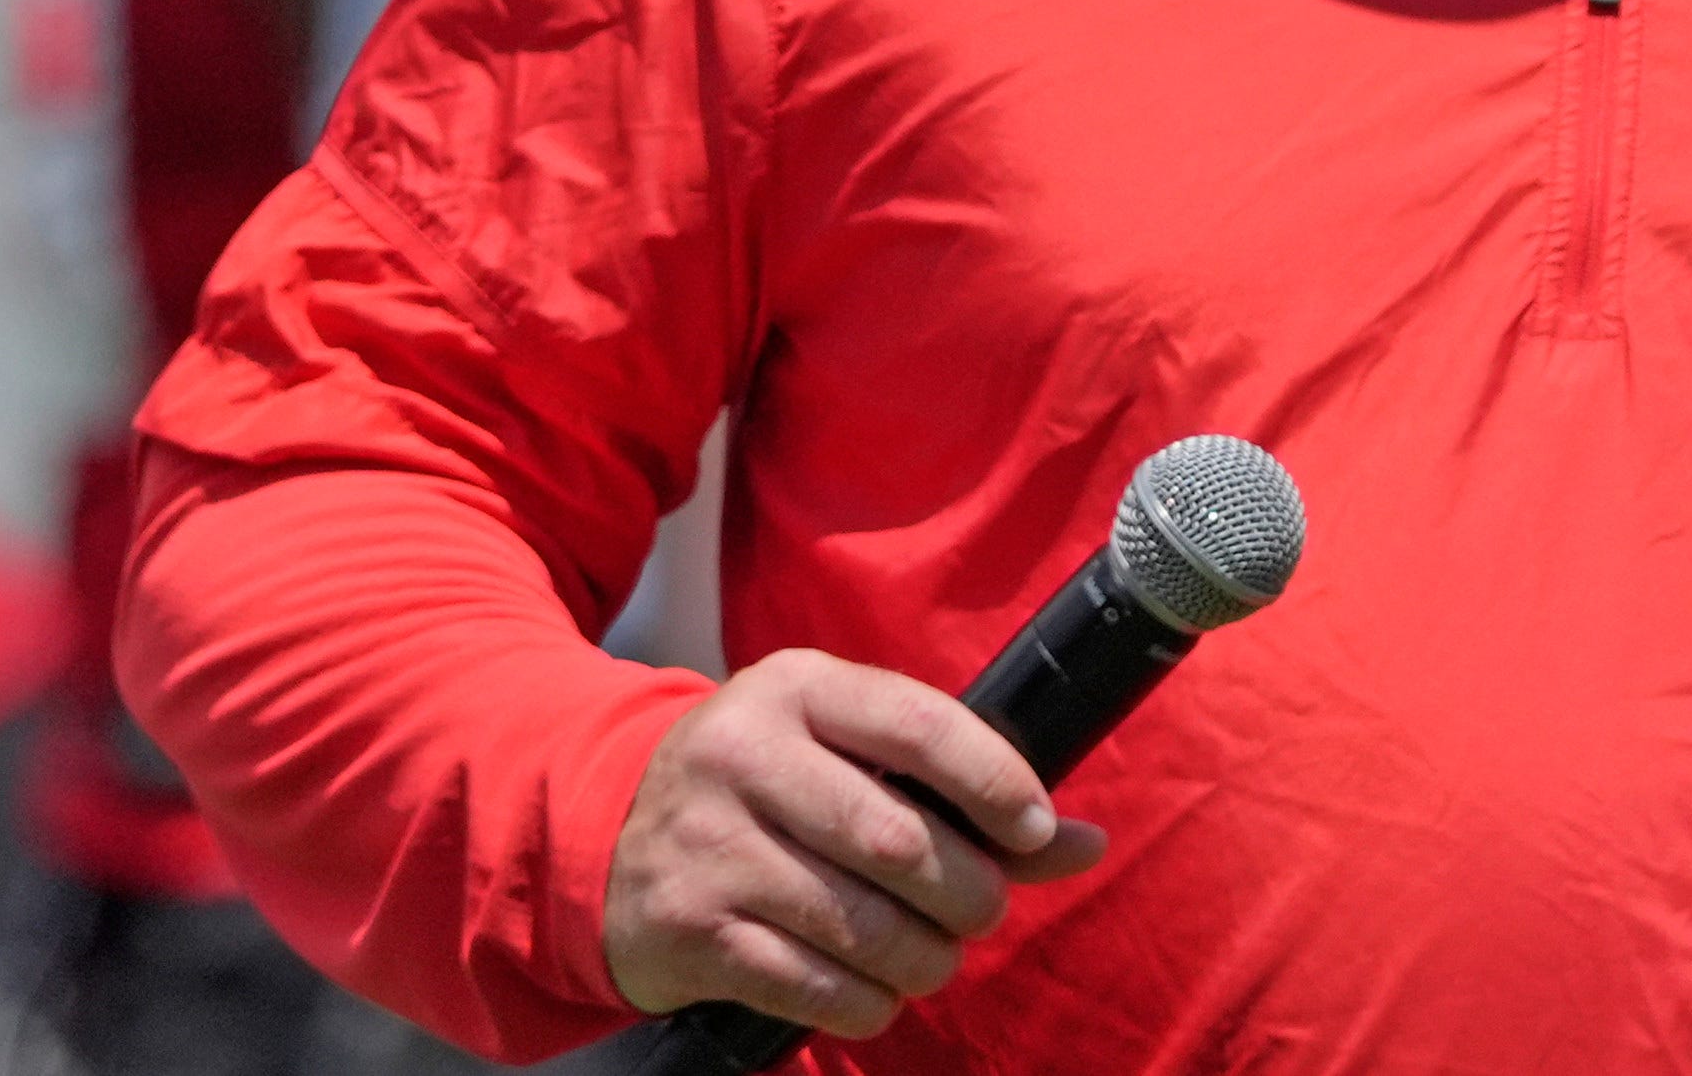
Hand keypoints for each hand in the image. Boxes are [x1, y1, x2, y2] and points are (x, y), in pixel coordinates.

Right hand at [603, 649, 1106, 1034]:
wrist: (606, 840)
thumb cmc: (766, 789)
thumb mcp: (846, 754)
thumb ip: (960, 792)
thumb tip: (1084, 842)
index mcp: (795, 687)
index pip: (918, 725)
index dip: (995, 783)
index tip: (1034, 829)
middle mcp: (744, 755)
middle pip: (899, 841)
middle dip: (968, 894)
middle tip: (979, 911)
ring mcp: (710, 844)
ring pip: (864, 924)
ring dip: (926, 959)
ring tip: (931, 955)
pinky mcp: (690, 929)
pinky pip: (817, 987)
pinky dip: (870, 1003)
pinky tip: (874, 989)